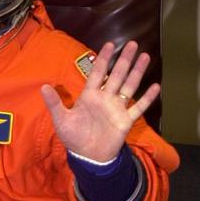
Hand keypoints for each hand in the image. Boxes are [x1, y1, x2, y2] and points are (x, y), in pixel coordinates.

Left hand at [40, 40, 160, 162]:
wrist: (88, 156)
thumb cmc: (74, 137)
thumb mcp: (61, 120)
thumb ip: (54, 103)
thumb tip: (43, 86)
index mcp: (90, 96)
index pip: (97, 73)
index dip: (103, 59)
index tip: (109, 44)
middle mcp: (105, 99)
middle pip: (117, 75)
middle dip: (124, 60)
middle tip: (133, 43)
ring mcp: (117, 108)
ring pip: (129, 86)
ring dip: (137, 72)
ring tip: (146, 57)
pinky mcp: (125, 120)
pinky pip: (138, 107)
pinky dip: (147, 98)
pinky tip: (156, 86)